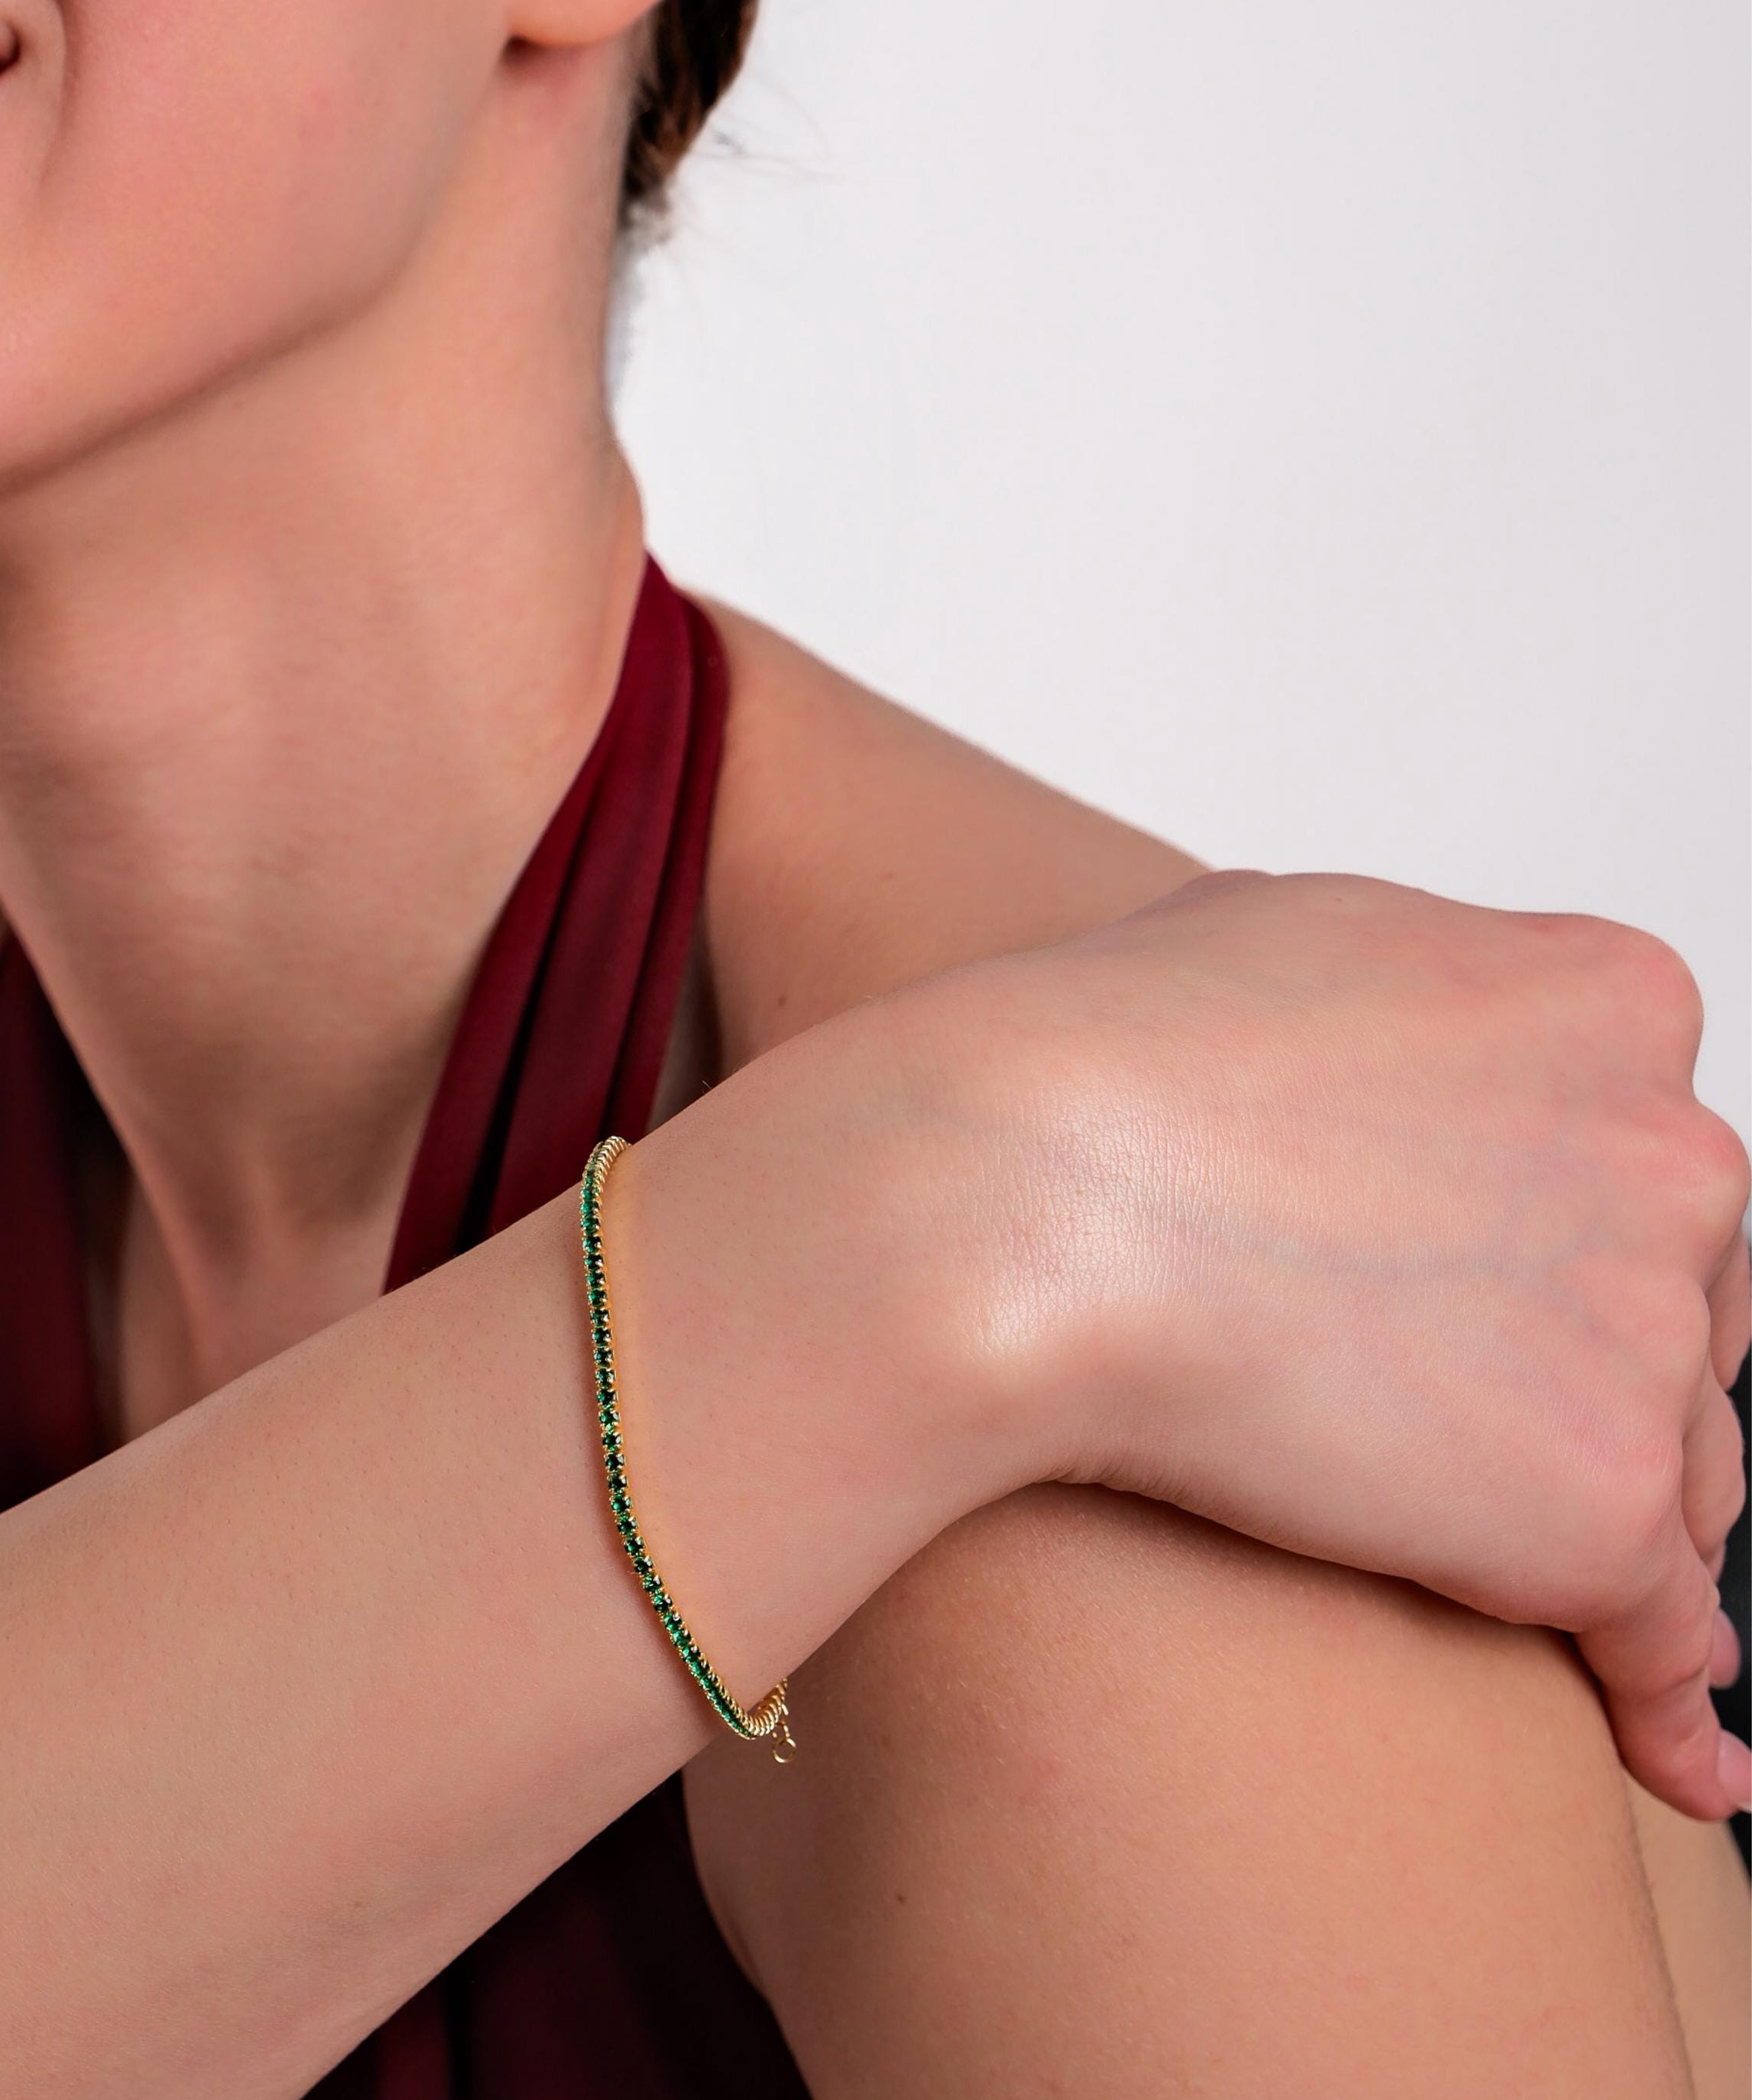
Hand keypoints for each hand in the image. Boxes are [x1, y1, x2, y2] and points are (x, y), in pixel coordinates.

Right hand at [907, 869, 1750, 1821]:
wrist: (1010, 1194)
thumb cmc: (1086, 1060)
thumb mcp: (1273, 938)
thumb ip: (1401, 1000)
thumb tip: (1394, 1058)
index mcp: (1607, 1000)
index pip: (1650, 1163)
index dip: (1570, 1245)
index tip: (1500, 1302)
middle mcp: (1672, 1154)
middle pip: (1688, 1314)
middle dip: (1594, 1379)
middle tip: (1463, 1431)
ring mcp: (1644, 1333)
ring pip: (1669, 1471)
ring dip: (1598, 1523)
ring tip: (1528, 1587)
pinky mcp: (1590, 1508)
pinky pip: (1664, 1628)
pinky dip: (1667, 1693)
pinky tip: (1680, 1756)